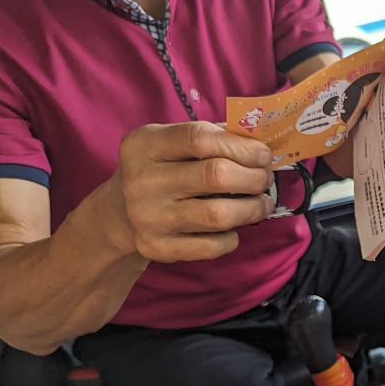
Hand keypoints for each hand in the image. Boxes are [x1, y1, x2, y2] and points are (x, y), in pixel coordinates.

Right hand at [104, 121, 275, 262]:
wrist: (119, 214)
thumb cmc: (161, 171)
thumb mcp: (171, 144)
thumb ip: (211, 138)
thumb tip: (260, 142)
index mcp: (145, 144)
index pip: (199, 139)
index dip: (241, 146)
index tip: (264, 154)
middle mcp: (142, 180)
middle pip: (215, 175)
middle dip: (253, 177)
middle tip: (265, 179)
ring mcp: (149, 217)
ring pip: (219, 214)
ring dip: (252, 208)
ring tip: (261, 203)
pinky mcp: (158, 248)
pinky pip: (212, 246)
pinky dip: (232, 237)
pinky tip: (233, 227)